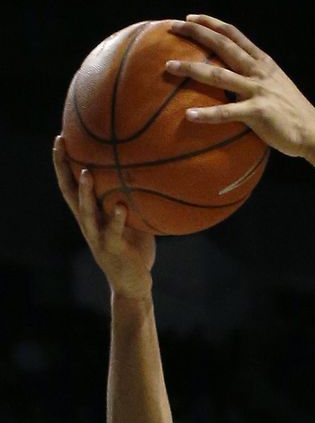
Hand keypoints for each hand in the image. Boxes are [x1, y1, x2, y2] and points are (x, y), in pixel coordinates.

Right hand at [53, 136, 154, 298]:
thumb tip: (147, 176)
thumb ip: (130, 201)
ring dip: (84, 192)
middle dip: (62, 167)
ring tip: (85, 172)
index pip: (71, 184)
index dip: (64, 162)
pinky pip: (112, 233)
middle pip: (69, 191)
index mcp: (91, 214)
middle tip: (60, 143)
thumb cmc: (134, 250)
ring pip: (85, 211)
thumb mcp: (131, 221)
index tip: (61, 137)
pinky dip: (116, 220)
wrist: (133, 285)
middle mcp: (88, 223)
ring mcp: (97, 236)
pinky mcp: (112, 249)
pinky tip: (120, 207)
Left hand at [165, 16, 314, 158]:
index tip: (190, 18)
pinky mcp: (258, 113)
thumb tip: (237, 78)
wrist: (314, 131)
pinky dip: (207, 114)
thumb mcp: (277, 85)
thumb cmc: (293, 113)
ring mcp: (258, 90)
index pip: (233, 34)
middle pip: (222, 45)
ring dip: (190, 68)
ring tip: (168, 67)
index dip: (211, 23)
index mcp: (262, 62)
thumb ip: (258, 78)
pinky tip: (189, 115)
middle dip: (195, 33)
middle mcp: (258, 71)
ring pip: (218, 74)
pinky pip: (227, 112)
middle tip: (173, 27)